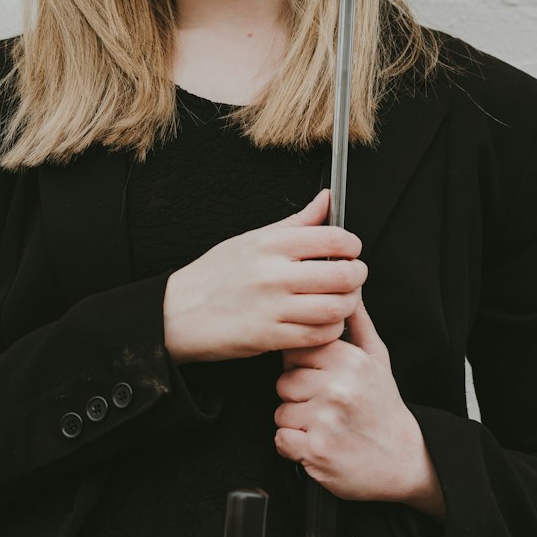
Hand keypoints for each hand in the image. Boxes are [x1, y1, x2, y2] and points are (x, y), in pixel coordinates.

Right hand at [163, 188, 365, 362]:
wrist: (178, 313)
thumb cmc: (215, 274)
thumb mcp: (252, 239)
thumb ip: (296, 223)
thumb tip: (326, 199)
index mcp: (270, 244)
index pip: (333, 238)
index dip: (352, 245)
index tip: (350, 250)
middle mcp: (273, 274)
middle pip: (342, 274)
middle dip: (357, 276)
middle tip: (353, 276)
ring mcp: (272, 308)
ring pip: (336, 307)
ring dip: (348, 305)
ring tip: (341, 300)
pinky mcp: (270, 337)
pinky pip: (319, 335)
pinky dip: (331, 329)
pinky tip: (324, 321)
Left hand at [274, 297, 446, 515]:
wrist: (404, 461)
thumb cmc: (384, 408)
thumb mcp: (377, 359)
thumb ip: (358, 321)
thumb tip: (349, 287)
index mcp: (349, 361)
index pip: (297, 350)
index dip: (304, 366)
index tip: (322, 378)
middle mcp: (337, 388)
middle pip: (284, 382)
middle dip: (299, 396)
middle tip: (328, 406)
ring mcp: (325, 421)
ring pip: (281, 412)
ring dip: (297, 422)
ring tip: (326, 425)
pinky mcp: (316, 451)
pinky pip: (281, 440)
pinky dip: (294, 447)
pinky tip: (318, 443)